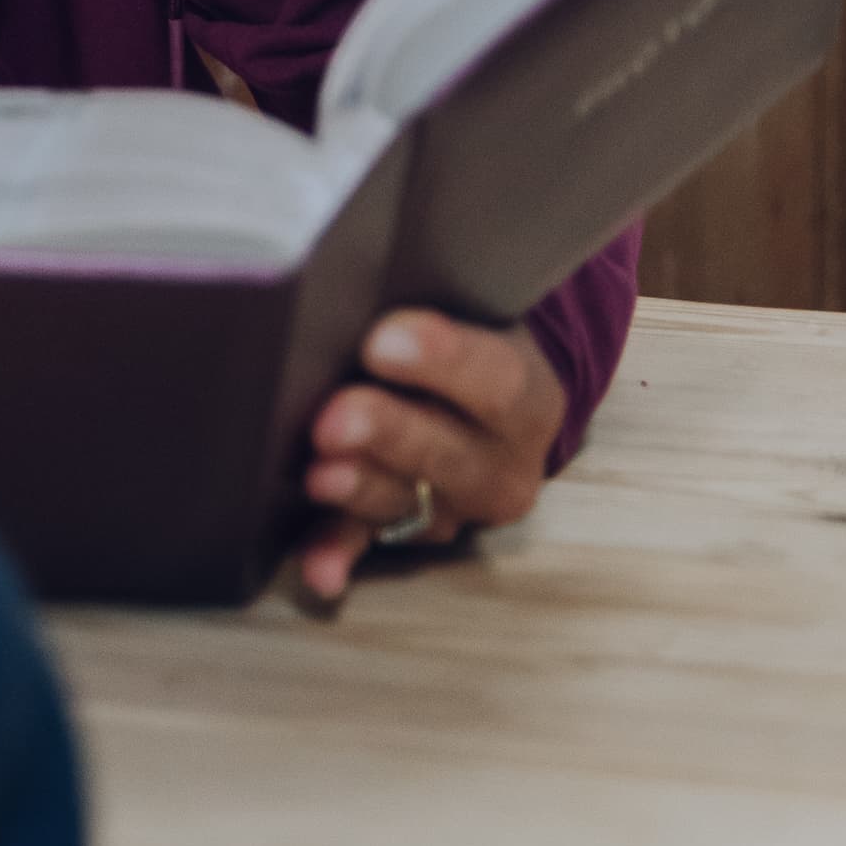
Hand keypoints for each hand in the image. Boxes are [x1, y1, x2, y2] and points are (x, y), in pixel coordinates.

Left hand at [294, 309, 565, 610]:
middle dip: (387, 433)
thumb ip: (428, 300)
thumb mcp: (471, 309)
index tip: (383, 341)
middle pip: (446, 451)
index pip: (495, 378)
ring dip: (359, 491)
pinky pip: (369, 544)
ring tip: (320, 476)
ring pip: (405, 501)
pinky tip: (318, 570)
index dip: (442, 359)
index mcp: (527, 397)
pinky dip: (339, 553)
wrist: (493, 393)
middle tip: (335, 418)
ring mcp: (453, 506)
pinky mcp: (407, 530)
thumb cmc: (464, 330)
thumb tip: (364, 275)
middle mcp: (500, 464)